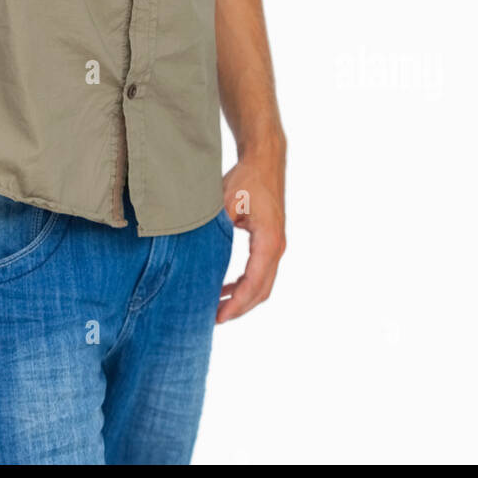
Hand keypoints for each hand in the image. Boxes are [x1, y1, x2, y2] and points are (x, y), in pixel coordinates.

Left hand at [217, 142, 285, 323]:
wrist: (264, 159)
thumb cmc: (246, 179)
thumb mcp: (226, 204)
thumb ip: (217, 231)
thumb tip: (199, 256)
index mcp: (269, 241)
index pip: (254, 283)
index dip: (236, 304)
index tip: (217, 316)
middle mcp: (278, 247)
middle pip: (262, 290)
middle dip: (239, 308)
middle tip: (213, 318)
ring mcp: (277, 245)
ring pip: (263, 284)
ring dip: (242, 298)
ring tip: (217, 307)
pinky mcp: (272, 241)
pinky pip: (261, 271)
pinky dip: (246, 284)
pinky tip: (227, 288)